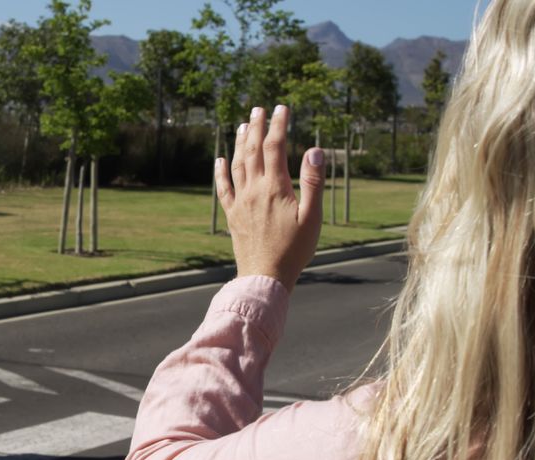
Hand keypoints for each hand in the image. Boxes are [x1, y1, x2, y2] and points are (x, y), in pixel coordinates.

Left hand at [219, 105, 325, 292]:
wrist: (265, 276)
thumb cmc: (294, 250)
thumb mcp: (312, 217)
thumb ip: (313, 182)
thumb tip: (314, 150)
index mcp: (275, 188)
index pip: (276, 147)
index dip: (278, 125)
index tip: (282, 107)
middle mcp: (254, 191)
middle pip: (254, 151)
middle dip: (257, 127)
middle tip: (258, 109)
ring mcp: (240, 202)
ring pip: (237, 165)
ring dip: (241, 143)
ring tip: (243, 126)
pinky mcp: (233, 215)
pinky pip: (224, 188)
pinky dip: (221, 171)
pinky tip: (220, 159)